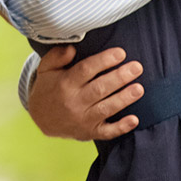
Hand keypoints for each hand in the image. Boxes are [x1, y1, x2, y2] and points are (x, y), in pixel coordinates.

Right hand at [26, 45, 143, 141]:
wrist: (41, 119)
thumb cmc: (48, 89)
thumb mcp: (46, 69)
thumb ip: (57, 56)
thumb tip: (72, 48)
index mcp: (65, 84)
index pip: (86, 70)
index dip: (104, 60)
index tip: (121, 53)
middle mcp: (74, 102)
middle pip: (100, 88)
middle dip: (120, 77)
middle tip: (137, 67)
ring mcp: (83, 119)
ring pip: (106, 108)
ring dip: (124, 99)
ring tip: (139, 88)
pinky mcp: (89, 132)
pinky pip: (107, 132)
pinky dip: (121, 127)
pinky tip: (134, 119)